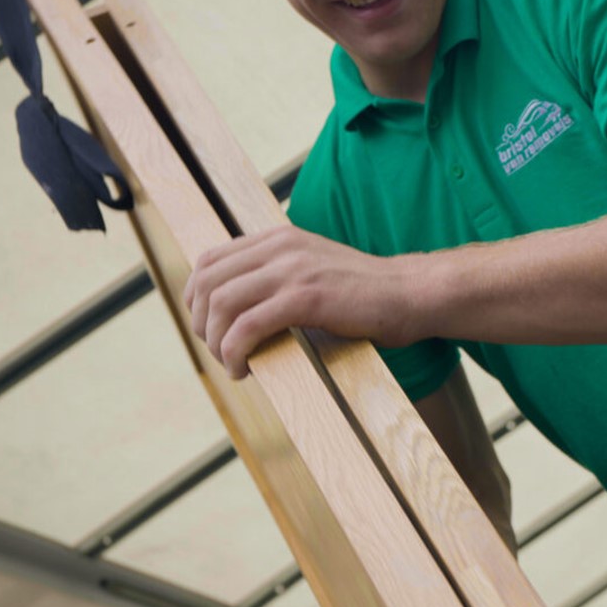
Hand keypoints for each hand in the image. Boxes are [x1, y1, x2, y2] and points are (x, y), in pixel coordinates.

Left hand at [182, 227, 420, 377]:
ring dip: (216, 342)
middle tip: (218, 351)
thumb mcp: (315, 270)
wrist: (411, 293)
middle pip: (208, 282)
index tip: (207, 327)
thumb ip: (280, 276)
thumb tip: (240, 309)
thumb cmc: (367, 293)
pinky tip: (245, 368)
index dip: (195, 298)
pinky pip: (248, 326)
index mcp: (279, 238)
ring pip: (221, 304)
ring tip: (232, 363)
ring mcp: (293, 270)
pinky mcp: (306, 298)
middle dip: (201, 324)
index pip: (209, 261)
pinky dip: (235, 352)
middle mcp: (280, 247)